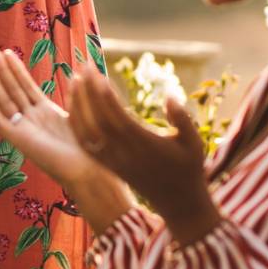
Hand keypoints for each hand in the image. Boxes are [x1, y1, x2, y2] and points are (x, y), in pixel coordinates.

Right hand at [0, 47, 136, 230]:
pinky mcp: (17, 140)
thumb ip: (75, 96)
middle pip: (10, 90)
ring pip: (2, 101)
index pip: (25, 86)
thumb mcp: (81, 115)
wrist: (87, 168)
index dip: (15, 70)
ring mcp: (22, 129)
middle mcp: (30, 119)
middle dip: (0, 71)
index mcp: (44, 112)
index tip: (7, 52)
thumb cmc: (87, 146)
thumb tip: (78, 76)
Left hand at [71, 71, 219, 244]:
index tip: (97, 72)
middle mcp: (125, 153)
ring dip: (77, 104)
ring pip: (87, 131)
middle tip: (84, 64)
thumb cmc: (189, 169)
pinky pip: (84, 144)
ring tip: (74, 78)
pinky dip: (75, 123)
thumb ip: (182, 119)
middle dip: (88, 91)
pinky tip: (72, 103)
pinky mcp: (108, 165)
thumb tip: (170, 95)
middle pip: (98, 120)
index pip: (118, 117)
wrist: (179, 204)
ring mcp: (113, 161)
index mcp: (146, 145)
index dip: (105, 95)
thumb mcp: (194, 143)